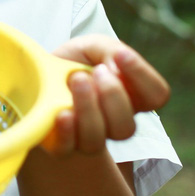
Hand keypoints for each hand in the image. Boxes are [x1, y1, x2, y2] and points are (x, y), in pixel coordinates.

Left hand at [43, 34, 169, 155]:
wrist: (38, 74)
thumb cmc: (74, 61)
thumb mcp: (94, 45)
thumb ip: (111, 50)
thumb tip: (119, 62)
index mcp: (131, 97)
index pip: (156, 96)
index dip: (143, 77)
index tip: (119, 55)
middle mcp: (113, 123)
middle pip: (127, 128)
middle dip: (112, 96)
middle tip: (94, 71)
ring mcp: (87, 137)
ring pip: (97, 141)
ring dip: (87, 109)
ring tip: (75, 80)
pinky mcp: (60, 145)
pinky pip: (67, 150)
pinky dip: (66, 132)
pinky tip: (62, 113)